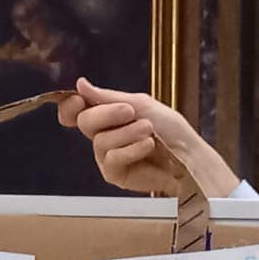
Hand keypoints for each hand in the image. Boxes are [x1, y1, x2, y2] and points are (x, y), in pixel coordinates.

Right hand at [57, 77, 240, 197]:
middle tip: (131, 112)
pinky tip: (147, 146)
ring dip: (128, 133)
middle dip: (108, 113)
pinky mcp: (115, 175)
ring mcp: (107, 157)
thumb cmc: (169, 129)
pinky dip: (131, 150)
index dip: (70, 106)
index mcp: (106, 116)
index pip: (75, 111)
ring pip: (100, 141)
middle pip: (84, 121)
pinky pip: (112, 158)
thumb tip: (80, 84)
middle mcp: (103, 136)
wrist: (188, 154)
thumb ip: (108, 97)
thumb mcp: (140, 104)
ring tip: (149, 132)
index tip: (78, 100)